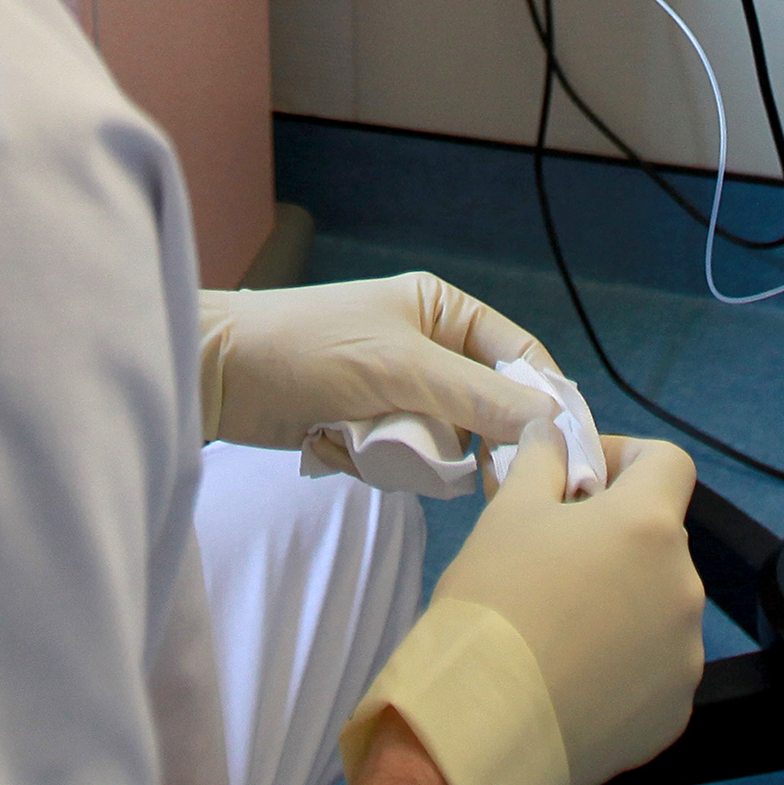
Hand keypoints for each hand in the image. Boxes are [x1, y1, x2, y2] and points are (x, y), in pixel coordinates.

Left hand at [199, 273, 561, 451]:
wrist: (218, 374)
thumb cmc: (311, 347)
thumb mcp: (400, 368)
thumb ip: (476, 398)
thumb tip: (550, 424)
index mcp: (445, 312)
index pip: (520, 358)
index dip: (544, 403)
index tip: (565, 457)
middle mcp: (429, 350)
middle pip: (488, 412)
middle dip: (466, 442)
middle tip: (458, 472)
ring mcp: (397, 393)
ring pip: (445, 447)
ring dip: (409, 456)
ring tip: (366, 443)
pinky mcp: (367, 430)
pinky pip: (402, 464)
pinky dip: (375, 463)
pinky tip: (334, 445)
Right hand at [341, 424, 702, 784]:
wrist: (481, 723)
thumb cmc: (495, 601)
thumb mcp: (510, 510)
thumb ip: (543, 459)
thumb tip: (552, 433)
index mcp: (650, 526)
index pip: (668, 462)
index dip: (626, 458)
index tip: (583, 479)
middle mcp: (683, 586)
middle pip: (659, 538)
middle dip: (615, 536)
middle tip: (555, 555)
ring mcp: (684, 656)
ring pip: (658, 605)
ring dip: (622, 599)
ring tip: (561, 621)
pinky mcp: (674, 712)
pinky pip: (656, 667)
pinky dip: (626, 661)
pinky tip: (575, 671)